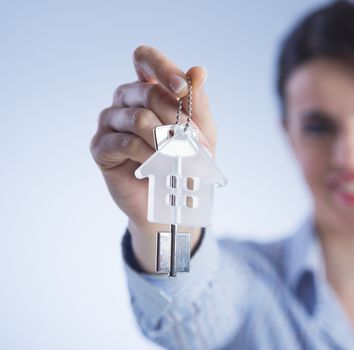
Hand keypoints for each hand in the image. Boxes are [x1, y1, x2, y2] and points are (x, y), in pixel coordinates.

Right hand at [90, 45, 216, 245]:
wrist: (169, 199)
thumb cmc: (184, 160)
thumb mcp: (199, 131)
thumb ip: (197, 102)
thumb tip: (199, 71)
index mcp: (147, 90)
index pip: (145, 59)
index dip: (162, 68)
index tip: (182, 88)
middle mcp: (124, 101)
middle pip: (147, 94)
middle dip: (176, 119)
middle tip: (195, 144)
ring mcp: (109, 123)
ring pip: (137, 118)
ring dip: (164, 139)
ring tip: (179, 158)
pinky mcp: (100, 147)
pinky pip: (124, 142)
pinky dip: (146, 153)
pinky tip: (155, 164)